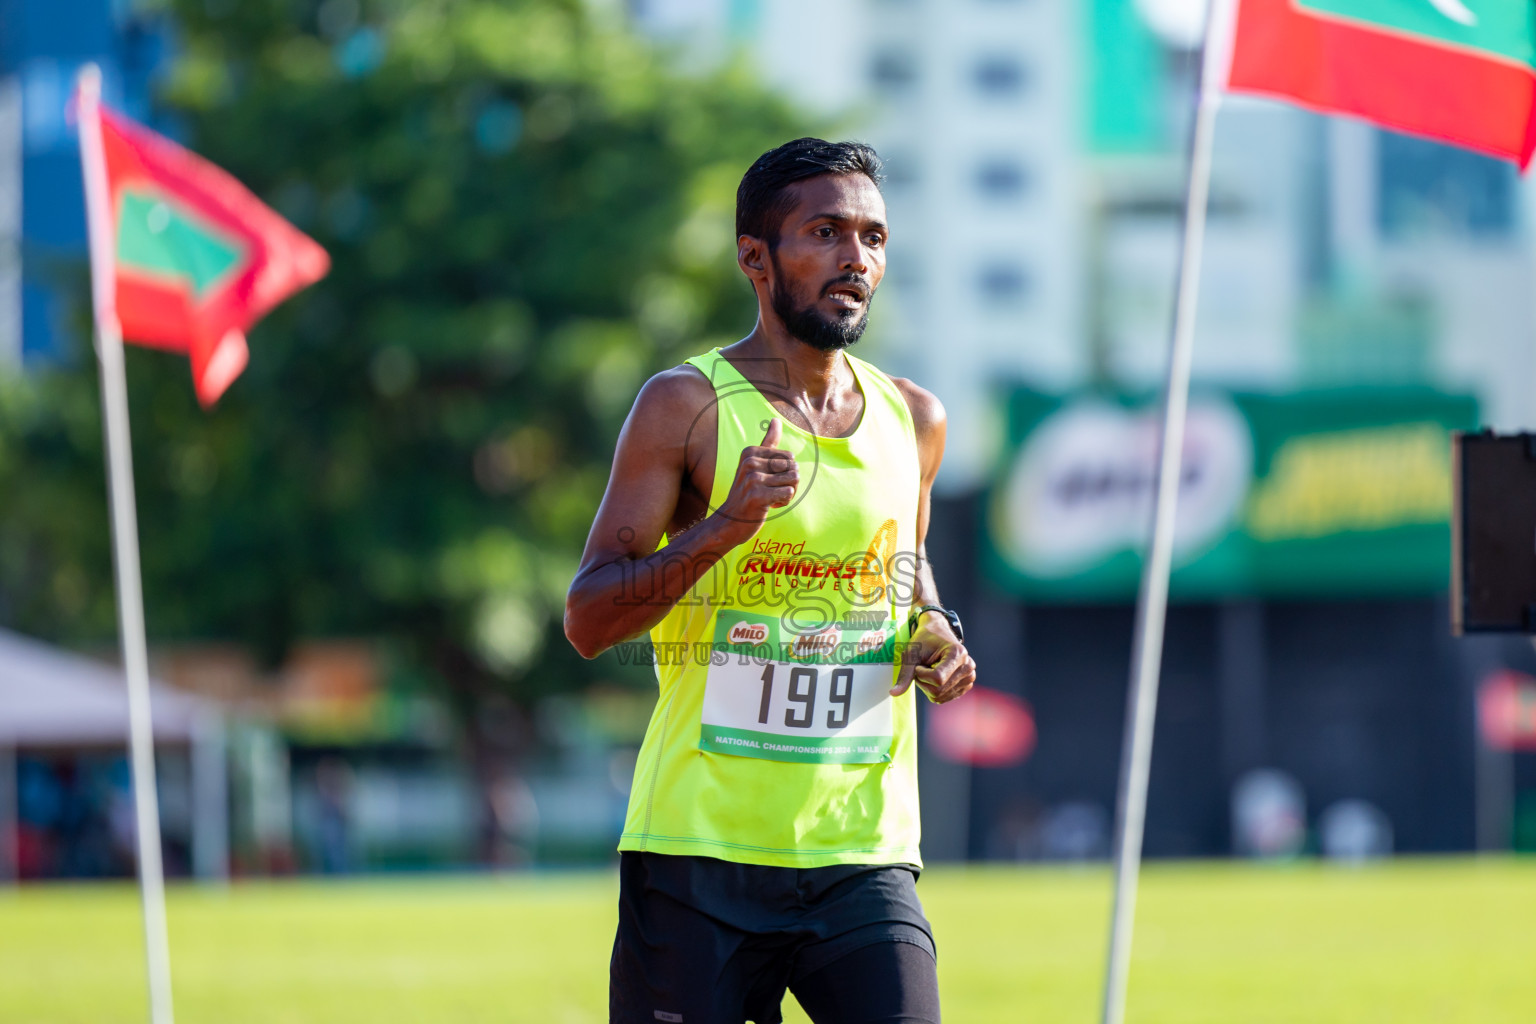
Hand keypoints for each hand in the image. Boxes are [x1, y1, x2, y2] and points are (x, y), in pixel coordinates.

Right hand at [715, 418, 798, 546]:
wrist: (728, 522)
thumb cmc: (745, 493)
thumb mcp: (753, 464)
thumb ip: (767, 442)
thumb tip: (775, 420)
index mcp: (750, 452)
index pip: (789, 457)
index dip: (784, 472)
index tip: (768, 481)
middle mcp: (750, 462)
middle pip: (793, 468)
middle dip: (788, 483)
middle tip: (771, 492)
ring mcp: (753, 479)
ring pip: (793, 481)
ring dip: (787, 494)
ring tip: (770, 499)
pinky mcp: (757, 495)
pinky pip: (789, 494)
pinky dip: (784, 502)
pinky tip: (769, 506)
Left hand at [892, 613, 974, 703]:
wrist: (937, 633)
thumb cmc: (924, 640)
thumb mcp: (912, 654)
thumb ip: (904, 675)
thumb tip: (893, 693)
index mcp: (958, 654)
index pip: (937, 679)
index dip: (921, 674)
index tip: (919, 663)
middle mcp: (968, 666)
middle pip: (938, 690)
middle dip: (923, 681)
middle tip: (923, 666)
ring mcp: (969, 677)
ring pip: (940, 696)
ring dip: (928, 686)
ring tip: (931, 669)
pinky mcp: (967, 685)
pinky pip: (944, 698)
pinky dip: (935, 690)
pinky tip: (937, 676)